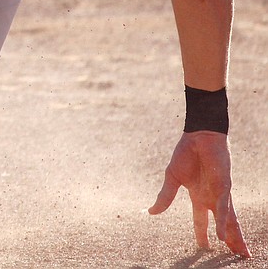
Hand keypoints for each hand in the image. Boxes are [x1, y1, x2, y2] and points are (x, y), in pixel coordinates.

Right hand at [149, 131, 249, 257]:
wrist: (198, 136)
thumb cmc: (186, 153)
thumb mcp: (172, 177)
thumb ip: (165, 196)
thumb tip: (151, 212)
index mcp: (198, 195)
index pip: (201, 220)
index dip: (202, 234)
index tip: (204, 249)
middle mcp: (212, 198)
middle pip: (222, 224)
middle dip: (229, 241)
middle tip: (236, 258)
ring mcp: (220, 194)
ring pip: (229, 220)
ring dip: (234, 237)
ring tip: (240, 253)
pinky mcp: (224, 187)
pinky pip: (223, 208)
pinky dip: (222, 222)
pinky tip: (221, 235)